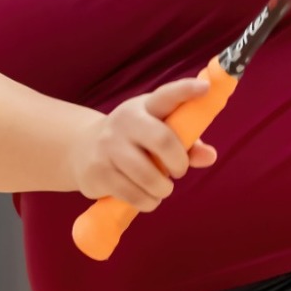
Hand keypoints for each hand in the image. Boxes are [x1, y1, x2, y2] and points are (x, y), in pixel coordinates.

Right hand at [64, 77, 219, 211]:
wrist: (81, 148)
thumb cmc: (133, 139)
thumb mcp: (158, 131)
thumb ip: (187, 142)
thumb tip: (210, 156)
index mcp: (145, 107)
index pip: (167, 95)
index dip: (186, 90)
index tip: (206, 88)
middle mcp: (125, 121)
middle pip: (162, 140)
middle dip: (179, 162)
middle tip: (179, 171)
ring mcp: (109, 146)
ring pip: (148, 175)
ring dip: (163, 189)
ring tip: (162, 188)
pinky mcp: (99, 171)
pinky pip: (133, 194)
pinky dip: (148, 202)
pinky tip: (148, 198)